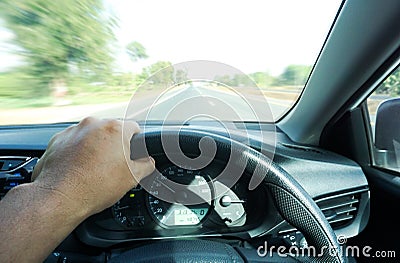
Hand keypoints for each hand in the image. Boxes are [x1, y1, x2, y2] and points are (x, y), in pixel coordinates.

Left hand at [31, 117, 154, 215]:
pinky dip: (77, 152)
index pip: (134, 128)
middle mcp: (93, 124)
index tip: (132, 153)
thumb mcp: (132, 178)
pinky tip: (78, 169)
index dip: (136, 143)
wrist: (60, 198)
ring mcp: (73, 131)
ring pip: (91, 136)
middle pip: (111, 131)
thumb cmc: (95, 186)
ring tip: (93, 170)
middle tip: (113, 166)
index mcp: (115, 129)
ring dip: (95, 148)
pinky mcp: (57, 140)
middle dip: (113, 146)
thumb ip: (146, 165)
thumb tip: (148, 162)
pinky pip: (73, 142)